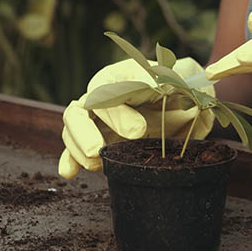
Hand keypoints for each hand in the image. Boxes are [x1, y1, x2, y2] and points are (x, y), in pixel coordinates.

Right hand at [59, 57, 215, 178]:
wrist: (182, 100)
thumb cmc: (176, 85)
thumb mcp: (178, 79)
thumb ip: (171, 83)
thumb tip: (162, 91)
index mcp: (118, 77)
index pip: (105, 90)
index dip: (117, 112)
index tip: (138, 131)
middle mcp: (101, 97)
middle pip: (79, 110)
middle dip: (85, 131)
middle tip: (98, 150)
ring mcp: (96, 119)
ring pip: (72, 129)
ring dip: (77, 148)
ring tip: (95, 164)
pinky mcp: (96, 139)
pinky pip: (74, 148)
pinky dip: (70, 160)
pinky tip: (69, 173)